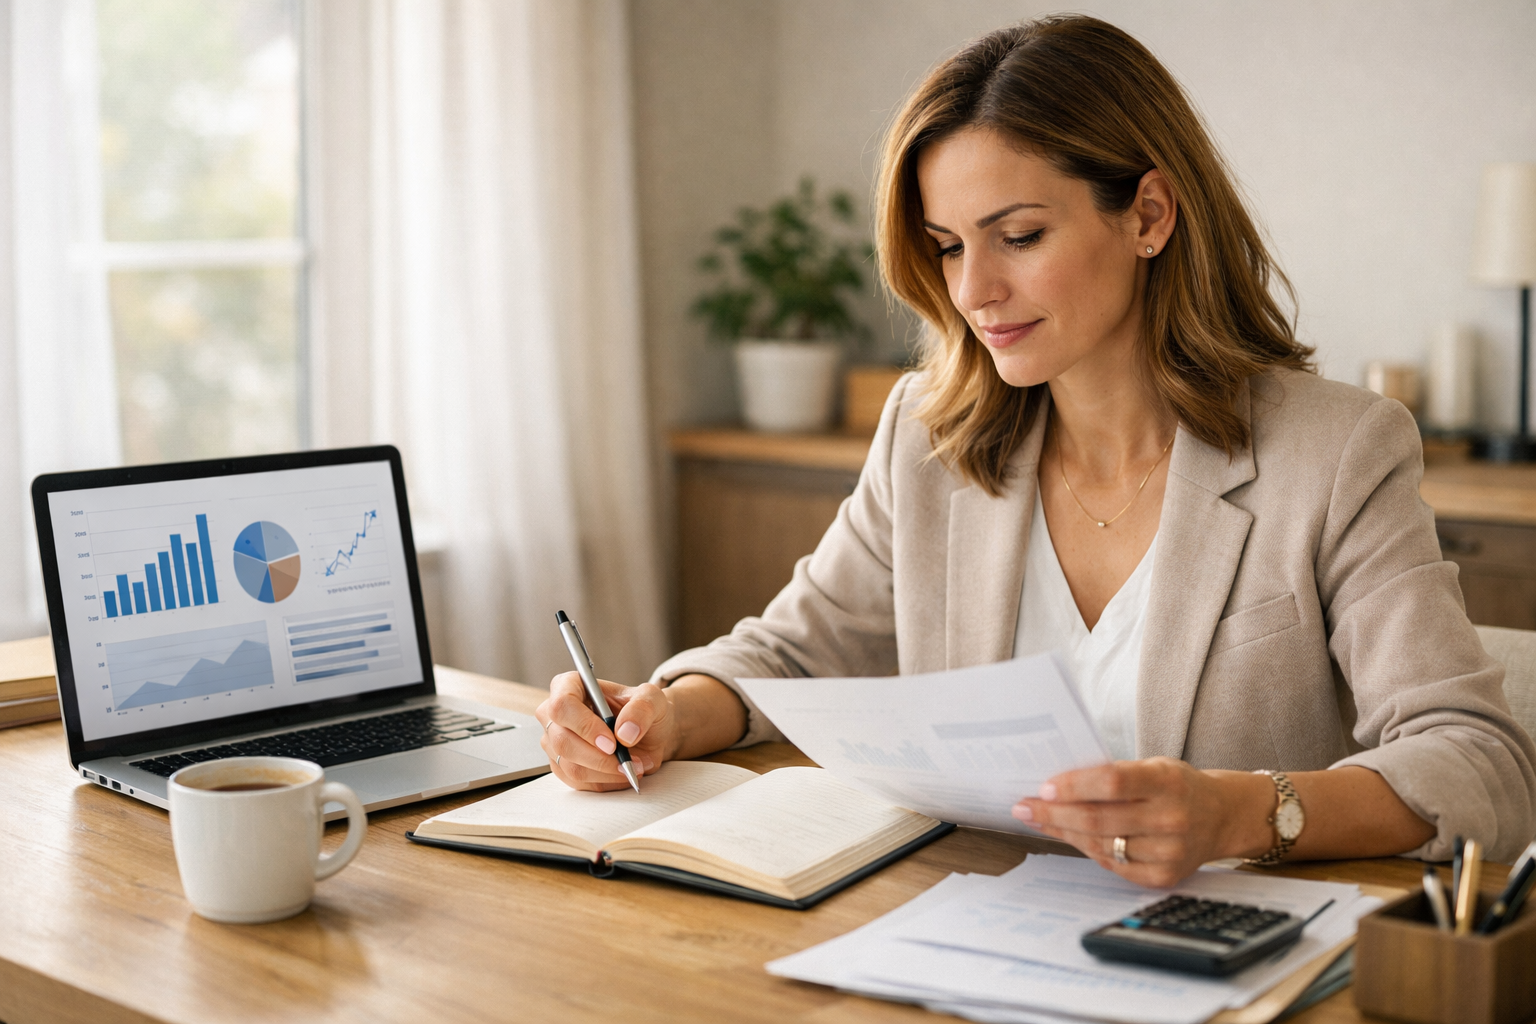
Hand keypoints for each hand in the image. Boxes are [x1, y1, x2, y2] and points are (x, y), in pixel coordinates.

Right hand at [535, 672, 678, 790]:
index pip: (562, 705)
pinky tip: (622, 772)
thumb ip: (642, 708)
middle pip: (562, 741)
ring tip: (632, 765)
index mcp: (570, 686)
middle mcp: (556, 714)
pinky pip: (577, 782)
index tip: (612, 742)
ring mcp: (555, 742)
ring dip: (606, 771)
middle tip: (627, 760)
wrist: (648, 734)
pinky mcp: (563, 766)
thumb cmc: (643, 710)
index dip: (585, 726)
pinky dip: (605, 781)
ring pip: (570, 766)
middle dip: (599, 757)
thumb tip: (624, 732)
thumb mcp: (652, 699)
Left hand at [1012, 758, 1274, 887]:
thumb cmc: (1176, 786)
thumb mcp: (1153, 766)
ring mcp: (1170, 852)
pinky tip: (1070, 836)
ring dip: (1063, 831)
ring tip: (1038, 819)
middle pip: (1099, 819)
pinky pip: (1113, 864)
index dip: (1074, 785)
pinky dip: (1087, 849)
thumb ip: (1115, 774)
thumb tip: (1057, 784)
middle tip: (1025, 806)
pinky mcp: (1164, 877)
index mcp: (1168, 781)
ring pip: (1101, 844)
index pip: (1112, 782)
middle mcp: (1172, 818)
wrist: (1221, 817)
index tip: (1044, 786)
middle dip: (1054, 813)